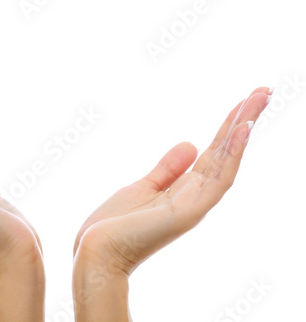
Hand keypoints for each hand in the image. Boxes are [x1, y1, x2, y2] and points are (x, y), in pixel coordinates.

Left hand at [72, 87, 272, 320]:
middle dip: (243, 120)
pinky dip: (232, 155)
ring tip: (259, 98)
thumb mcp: (142, 187)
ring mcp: (194, 205)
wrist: (95, 252)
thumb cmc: (113, 224)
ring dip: (243, 130)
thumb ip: (168, 169)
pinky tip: (242, 129)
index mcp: (182, 190)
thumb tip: (191, 143)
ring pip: (227, 162)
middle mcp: (194, 196)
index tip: (244, 101)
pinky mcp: (188, 213)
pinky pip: (218, 181)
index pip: (212, 153)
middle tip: (264, 90)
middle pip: (224, 153)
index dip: (228, 127)